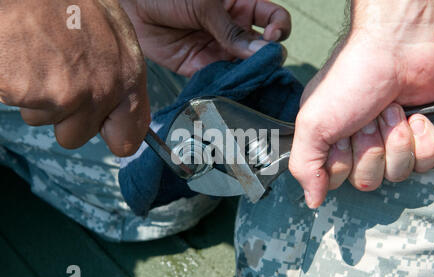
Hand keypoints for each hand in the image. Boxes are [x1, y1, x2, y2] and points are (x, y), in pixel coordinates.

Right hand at [0, 0, 149, 155]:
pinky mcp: (28, 92)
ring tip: (39, 59)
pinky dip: (15, 87)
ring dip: (38, 99)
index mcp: (127, 77)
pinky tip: (22, 59)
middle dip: (63, 116)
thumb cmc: (70, 2)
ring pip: (43, 121)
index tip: (104, 127)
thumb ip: (121, 77)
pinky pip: (19, 105)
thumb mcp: (114, 33)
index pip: (127, 138)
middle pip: (75, 137)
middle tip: (57, 78)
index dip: (112, 135)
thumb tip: (122, 108)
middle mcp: (100, 91)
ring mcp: (64, 94)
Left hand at [120, 0, 290, 75]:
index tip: (272, 37)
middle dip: (265, 59)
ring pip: (242, 67)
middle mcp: (233, 29)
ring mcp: (218, 49)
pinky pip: (219, 78)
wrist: (132, 4)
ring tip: (248, 81)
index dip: (279, 29)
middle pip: (261, 48)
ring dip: (247, 76)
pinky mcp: (200, 66)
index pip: (273, 19)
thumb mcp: (205, 4)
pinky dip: (226, 85)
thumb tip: (262, 52)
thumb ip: (231, 30)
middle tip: (263, 65)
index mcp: (241, 6)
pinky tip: (230, 88)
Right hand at [289, 0, 433, 207]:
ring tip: (388, 111)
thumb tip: (311, 200)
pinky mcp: (419, 138)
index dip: (340, 163)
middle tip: (365, 119)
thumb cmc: (350, 79)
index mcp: (329, 143)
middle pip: (367, 181)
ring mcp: (390, 143)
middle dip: (369, 148)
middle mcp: (358, 146)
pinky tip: (413, 116)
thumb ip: (304, 165)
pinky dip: (421, 138)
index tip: (340, 135)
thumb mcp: (312, 123)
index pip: (334, 181)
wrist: (397, 48)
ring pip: (396, 174)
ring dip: (394, 140)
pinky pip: (425, 162)